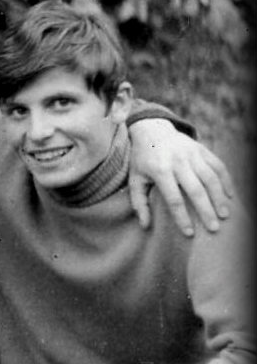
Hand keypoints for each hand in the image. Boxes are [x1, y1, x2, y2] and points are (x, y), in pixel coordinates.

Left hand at [127, 119, 233, 235]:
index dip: (181, 217)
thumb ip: (139, 203)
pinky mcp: (202, 149)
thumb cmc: (142, 160)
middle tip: (213, 228)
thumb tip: (145, 226)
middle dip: (206, 211)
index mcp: (160, 170)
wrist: (152, 130)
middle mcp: (178, 161)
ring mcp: (192, 154)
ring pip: (211, 178)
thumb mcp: (134, 180)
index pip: (173, 199)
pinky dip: (226, 180)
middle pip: (196, 190)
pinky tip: (230, 196)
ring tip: (224, 215)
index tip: (189, 233)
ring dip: (220, 197)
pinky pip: (218, 166)